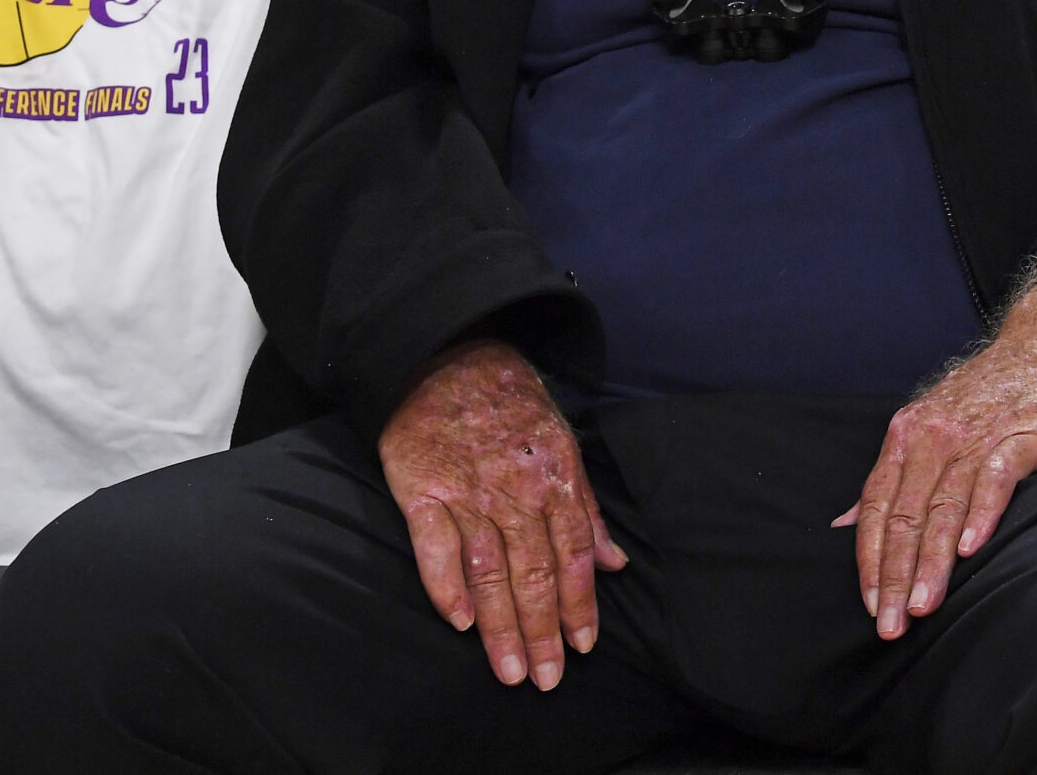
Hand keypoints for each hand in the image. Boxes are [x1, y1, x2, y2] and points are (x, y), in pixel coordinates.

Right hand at [379, 340, 627, 689]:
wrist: (449, 357)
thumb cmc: (513, 404)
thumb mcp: (565, 444)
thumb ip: (587, 509)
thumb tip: (615, 563)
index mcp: (556, 479)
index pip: (574, 555)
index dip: (580, 604)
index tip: (583, 646)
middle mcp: (515, 491)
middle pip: (533, 573)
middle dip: (543, 631)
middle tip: (547, 679)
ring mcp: (468, 493)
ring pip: (489, 571)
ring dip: (501, 625)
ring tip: (509, 670)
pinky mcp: (422, 492)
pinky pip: (436, 548)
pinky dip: (447, 587)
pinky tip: (460, 623)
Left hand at [835, 262, 1036, 639]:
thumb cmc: (988, 394)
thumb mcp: (927, 425)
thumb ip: (889, 479)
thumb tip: (842, 523)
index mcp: (905, 435)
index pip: (877, 507)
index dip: (871, 559)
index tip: (870, 605)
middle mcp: (933, 437)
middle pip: (906, 516)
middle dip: (896, 575)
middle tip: (891, 624)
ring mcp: (973, 437)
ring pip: (943, 508)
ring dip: (931, 562)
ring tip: (924, 606)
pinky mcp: (1017, 439)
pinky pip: (992, 481)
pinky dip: (980, 516)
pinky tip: (970, 550)